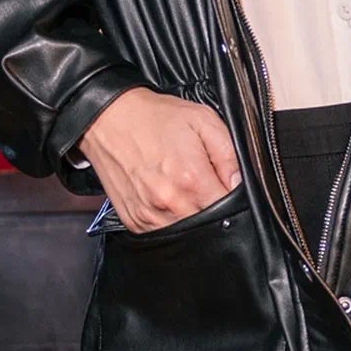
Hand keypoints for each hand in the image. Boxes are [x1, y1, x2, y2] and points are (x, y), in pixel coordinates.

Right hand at [81, 88, 241, 231]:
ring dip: (192, 216)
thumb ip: (229, 154)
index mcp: (191, 179)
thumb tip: (241, 182)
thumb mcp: (203, 120)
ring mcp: (149, 216)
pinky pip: (163, 232)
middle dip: (214, 208)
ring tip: (182, 188)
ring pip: (187, 232)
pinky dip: (171, 220)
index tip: (226, 185)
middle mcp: (170, 203)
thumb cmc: (155, 117)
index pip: (230, 207)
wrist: (109, 119)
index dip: (235, 198)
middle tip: (204, 183)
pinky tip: (167, 196)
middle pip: (210, 224)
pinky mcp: (134, 222)